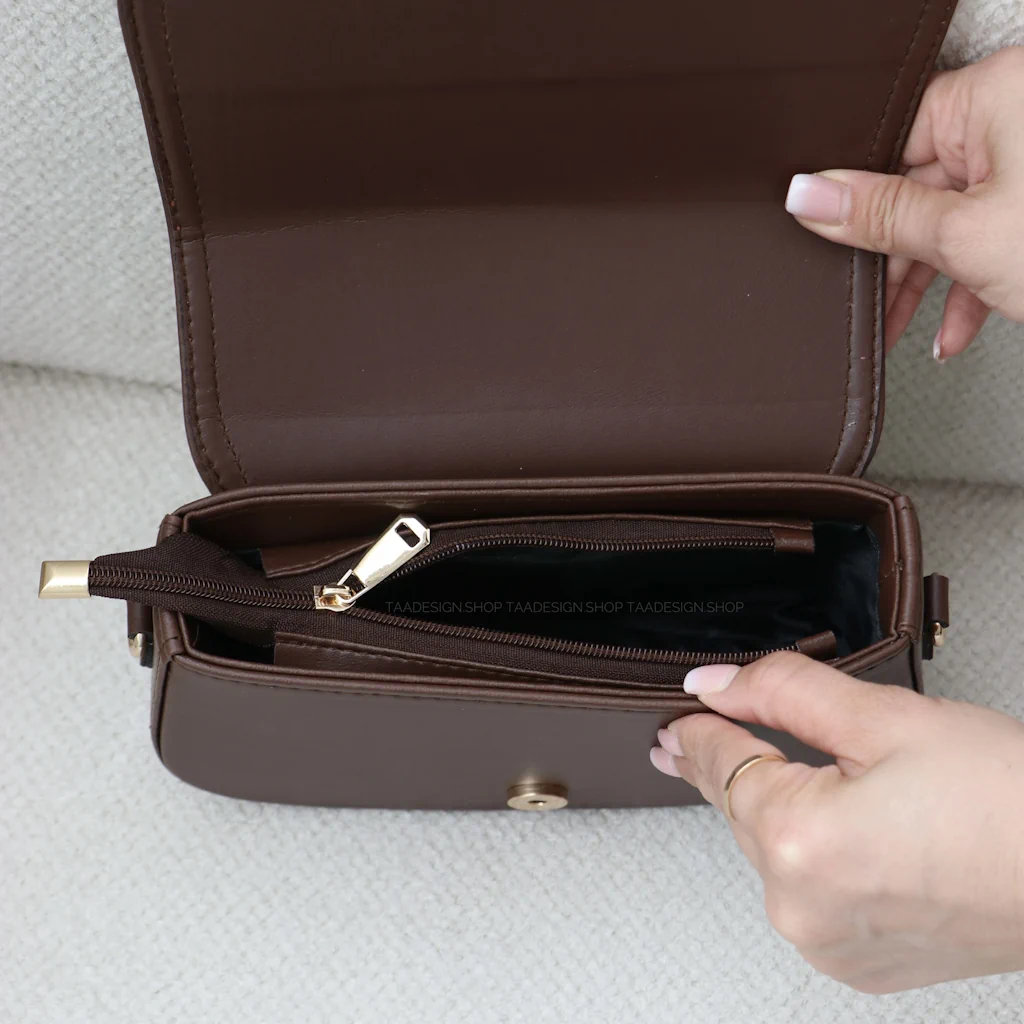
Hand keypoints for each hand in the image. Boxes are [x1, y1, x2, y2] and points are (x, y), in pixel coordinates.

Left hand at [649, 653, 1023, 992]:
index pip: (719, 764)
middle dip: (726, 763)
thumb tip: (715, 684)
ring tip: (767, 766)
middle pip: (738, 810)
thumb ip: (784, 692)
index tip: (682, 712)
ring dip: (766, 807)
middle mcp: (802, 907)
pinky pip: (804, 892)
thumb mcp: (885, 718)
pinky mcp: (859, 963)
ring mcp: (829, 944)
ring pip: (769, 851)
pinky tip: (821, 822)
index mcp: (799, 841)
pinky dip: (804, 852)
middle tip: (694, 735)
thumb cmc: (1009, 802)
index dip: (698, 728)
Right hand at [783, 46, 1023, 360]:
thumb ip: (879, 217)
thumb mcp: (964, 237)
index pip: (892, 141)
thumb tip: (809, 195)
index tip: (828, 240)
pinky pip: (994, 234)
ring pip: (957, 220)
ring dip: (930, 283)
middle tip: (868, 300)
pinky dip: (972, 284)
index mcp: (995, 95)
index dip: (854, 198)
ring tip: (908, 330)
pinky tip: (956, 329)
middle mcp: (1018, 115)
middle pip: (922, 187)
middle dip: (896, 258)